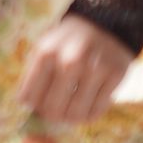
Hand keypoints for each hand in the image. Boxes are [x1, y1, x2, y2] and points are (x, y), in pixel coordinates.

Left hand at [15, 15, 135, 124]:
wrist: (105, 24)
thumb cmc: (67, 42)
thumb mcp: (45, 49)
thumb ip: (34, 75)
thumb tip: (27, 107)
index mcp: (45, 53)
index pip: (30, 96)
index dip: (33, 106)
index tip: (38, 106)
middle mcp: (69, 61)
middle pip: (53, 108)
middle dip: (52, 116)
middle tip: (56, 114)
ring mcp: (94, 69)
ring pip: (76, 114)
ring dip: (72, 118)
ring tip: (71, 114)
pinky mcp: (115, 76)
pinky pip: (97, 110)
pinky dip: (90, 115)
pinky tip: (87, 108)